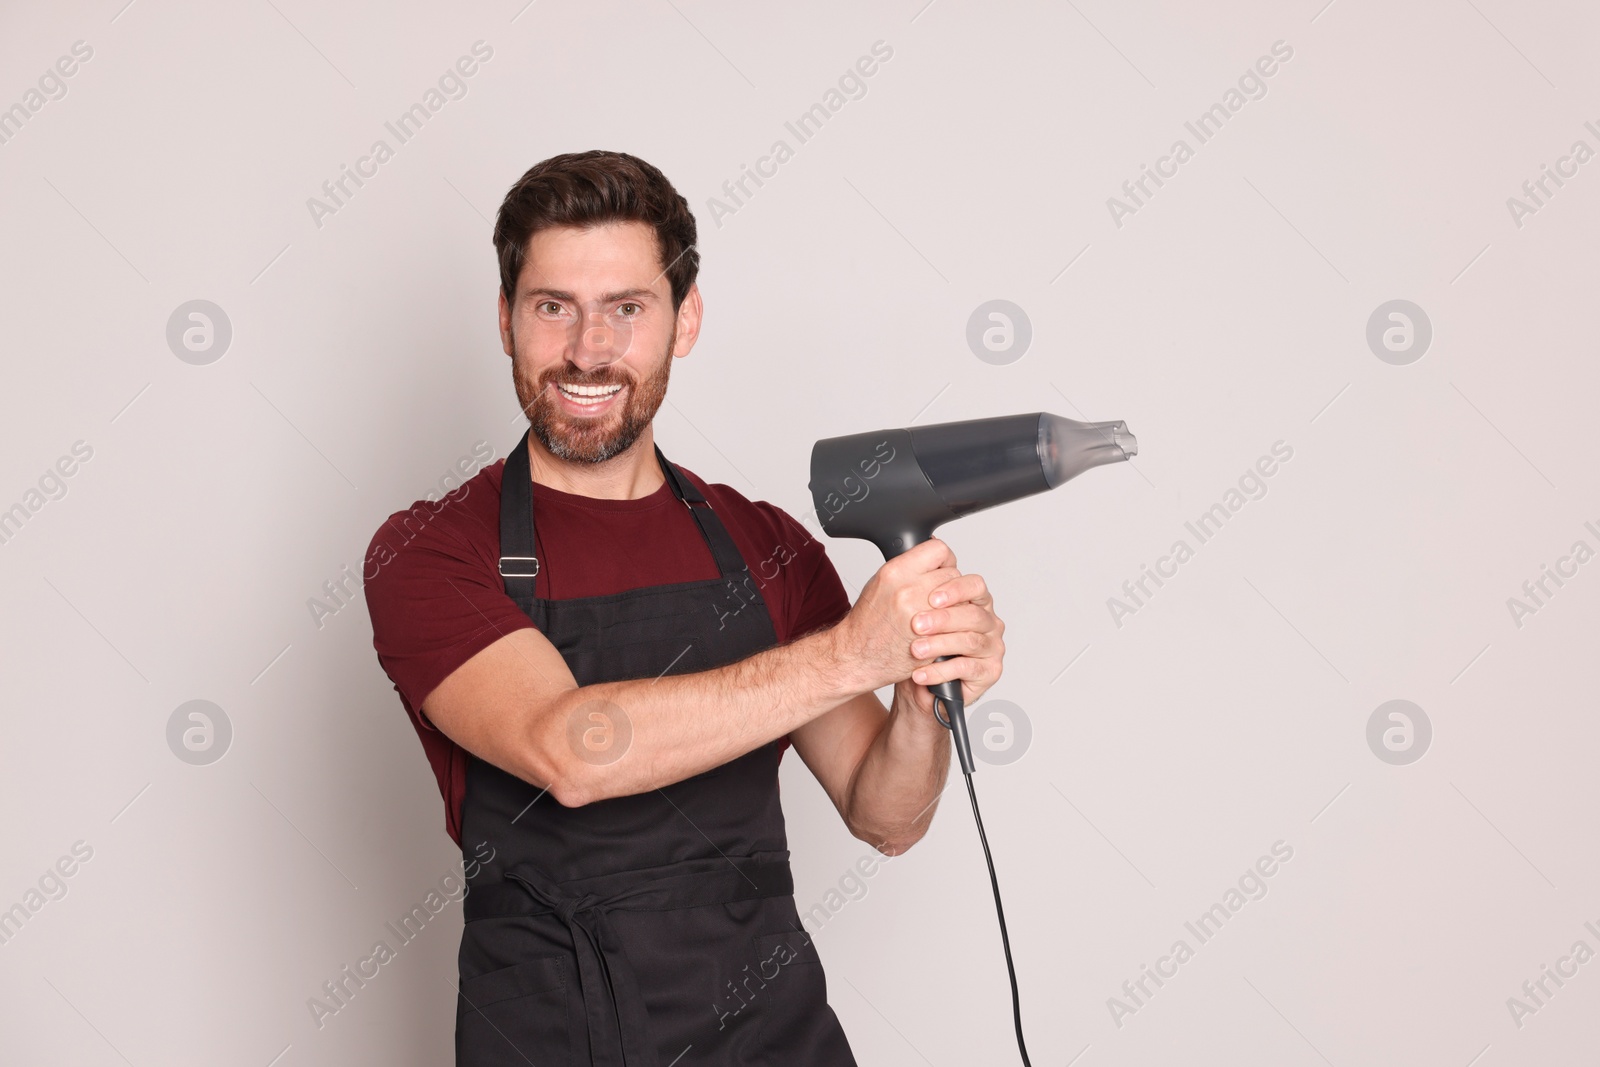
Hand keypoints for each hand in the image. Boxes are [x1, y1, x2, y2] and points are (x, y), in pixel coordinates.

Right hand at [831, 538, 962, 692]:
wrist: (859, 656)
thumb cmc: (868, 622)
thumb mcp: (881, 583)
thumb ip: (909, 568)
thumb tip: (935, 558)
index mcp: (895, 573)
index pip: (939, 551)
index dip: (944, 559)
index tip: (940, 568)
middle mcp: (909, 591)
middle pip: (953, 574)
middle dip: (949, 585)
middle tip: (937, 596)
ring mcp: (923, 616)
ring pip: (962, 599)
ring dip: (956, 605)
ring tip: (939, 613)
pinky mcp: (933, 637)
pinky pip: (960, 624)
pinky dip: (956, 626)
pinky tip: (941, 629)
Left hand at [894, 563, 1005, 718]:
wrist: (913, 682)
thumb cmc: (913, 644)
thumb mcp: (912, 611)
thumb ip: (919, 587)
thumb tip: (911, 559)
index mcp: (974, 600)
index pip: (974, 585)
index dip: (955, 589)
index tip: (932, 597)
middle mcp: (987, 621)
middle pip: (974, 614)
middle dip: (944, 619)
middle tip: (917, 625)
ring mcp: (991, 646)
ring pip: (970, 641)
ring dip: (939, 645)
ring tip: (915, 651)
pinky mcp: (989, 671)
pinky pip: (966, 668)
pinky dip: (940, 671)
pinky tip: (920, 674)